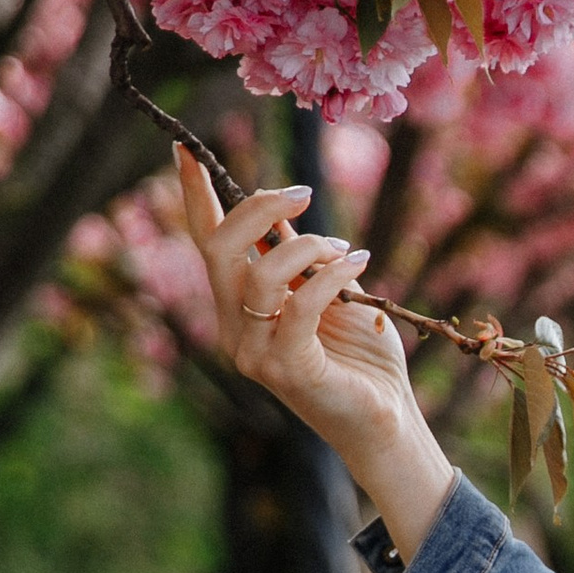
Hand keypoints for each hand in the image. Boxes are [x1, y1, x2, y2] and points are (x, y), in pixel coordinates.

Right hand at [178, 148, 455, 559]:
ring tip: (346, 251)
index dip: (196, 196)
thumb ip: (301, 261)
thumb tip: (283, 214)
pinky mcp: (287, 369)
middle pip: (220, 249)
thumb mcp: (330, 294)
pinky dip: (330, 274)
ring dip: (308, 246)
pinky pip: (299, 304)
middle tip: (305, 193)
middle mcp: (234, 332)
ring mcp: (255, 354)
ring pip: (259, 273)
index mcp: (238, 311)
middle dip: (260, 208)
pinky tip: (358, 263)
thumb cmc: (362, 360)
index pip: (206, 245)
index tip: (186, 149)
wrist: (388, 423)